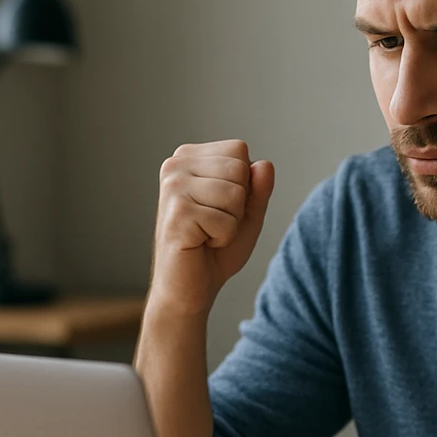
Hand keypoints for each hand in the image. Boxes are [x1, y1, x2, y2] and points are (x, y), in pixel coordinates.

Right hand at [148, 140, 274, 316]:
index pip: (239, 149)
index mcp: (188, 158)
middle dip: (238, 204)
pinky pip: (226, 220)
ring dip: (230, 222)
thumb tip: (264, 164)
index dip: (243, 184)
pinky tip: (200, 243)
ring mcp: (172, 188)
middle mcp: (175, 165)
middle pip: (239, 168)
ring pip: (235, 193)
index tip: (220, 206)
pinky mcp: (176, 213)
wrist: (189, 287)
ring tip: (207, 233)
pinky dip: (222, 237)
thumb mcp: (247, 213)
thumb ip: (258, 188)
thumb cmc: (215, 249)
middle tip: (213, 223)